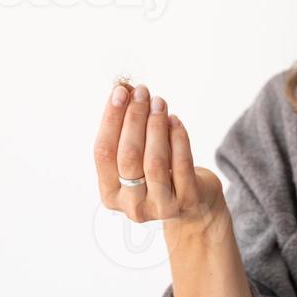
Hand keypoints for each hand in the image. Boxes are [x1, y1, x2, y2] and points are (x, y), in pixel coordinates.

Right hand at [93, 80, 225, 234]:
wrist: (194, 205)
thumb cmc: (160, 173)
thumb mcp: (138, 157)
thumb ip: (127, 130)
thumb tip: (125, 89)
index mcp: (110, 193)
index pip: (103, 152)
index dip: (111, 119)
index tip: (120, 91)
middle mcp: (132, 205)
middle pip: (128, 156)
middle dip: (134, 118)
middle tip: (143, 93)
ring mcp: (160, 206)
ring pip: (154, 161)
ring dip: (156, 126)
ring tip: (159, 103)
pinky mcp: (187, 201)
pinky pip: (181, 165)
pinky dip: (178, 138)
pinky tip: (175, 120)